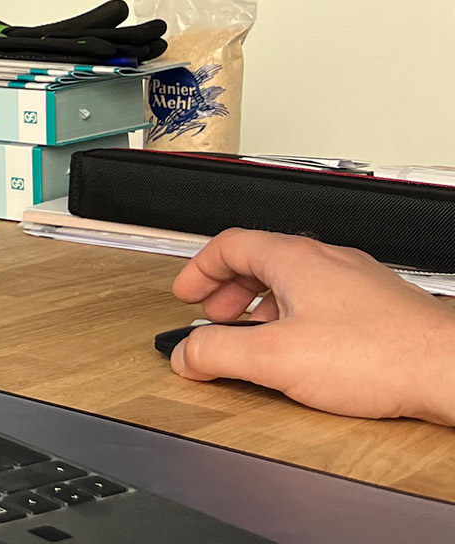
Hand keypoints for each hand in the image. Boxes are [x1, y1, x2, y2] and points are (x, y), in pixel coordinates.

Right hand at [171, 228, 454, 423]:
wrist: (449, 370)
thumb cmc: (377, 355)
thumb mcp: (274, 358)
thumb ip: (218, 354)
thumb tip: (186, 354)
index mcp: (294, 259)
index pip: (229, 245)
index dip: (199, 270)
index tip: (186, 294)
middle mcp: (327, 261)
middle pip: (261, 260)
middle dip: (229, 291)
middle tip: (214, 318)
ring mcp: (357, 282)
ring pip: (295, 281)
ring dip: (263, 306)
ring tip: (255, 338)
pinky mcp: (380, 307)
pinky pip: (324, 300)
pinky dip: (298, 317)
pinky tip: (303, 351)